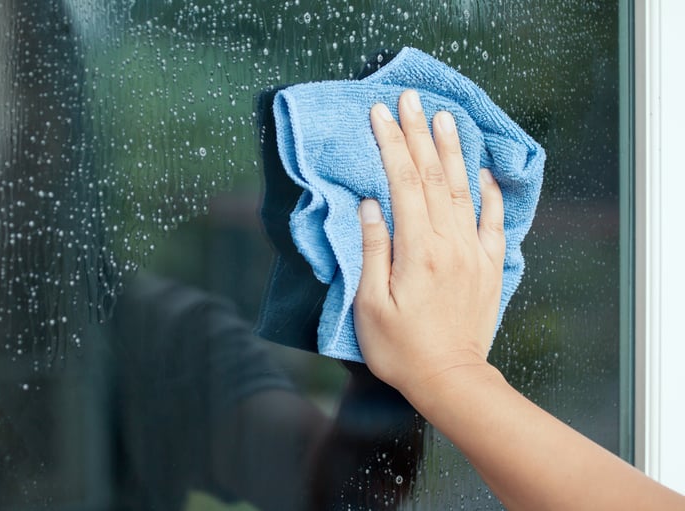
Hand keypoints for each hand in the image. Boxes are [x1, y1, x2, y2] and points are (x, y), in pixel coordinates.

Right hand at [353, 89, 505, 397]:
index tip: (380, 113)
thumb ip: (373, 250)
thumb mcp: (370, 304)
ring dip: (453, 150)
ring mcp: (474, 252)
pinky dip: (490, 192)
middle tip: (409, 99)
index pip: (403, 182)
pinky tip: (485, 170)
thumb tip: (372, 204)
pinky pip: (494, 221)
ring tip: (445, 117)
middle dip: (418, 133)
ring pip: (463, 190)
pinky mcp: (490, 266)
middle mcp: (449, 243)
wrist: (451, 379)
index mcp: (417, 250)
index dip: (390, 143)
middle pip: (433, 176)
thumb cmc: (401, 348)